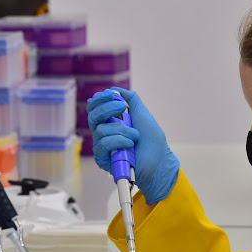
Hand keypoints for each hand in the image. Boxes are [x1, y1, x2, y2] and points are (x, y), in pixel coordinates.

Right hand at [87, 88, 179, 203]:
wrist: (158, 161)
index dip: (100, 99)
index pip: (96, 108)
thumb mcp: (143, 115)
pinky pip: (104, 144)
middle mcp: (104, 133)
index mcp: (111, 122)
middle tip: (121, 108)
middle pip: (92, 116)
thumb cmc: (152, 142)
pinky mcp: (103, 158)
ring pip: (101, 130)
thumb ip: (132, 100)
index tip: (111, 94)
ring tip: (135, 136)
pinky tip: (129, 144)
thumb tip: (117, 90)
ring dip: (121, 130)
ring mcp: (103, 146)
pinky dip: (118, 141)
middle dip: (106, 108)